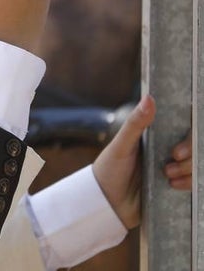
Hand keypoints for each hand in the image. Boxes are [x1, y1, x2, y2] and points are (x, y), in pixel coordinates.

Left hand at [92, 96, 192, 228]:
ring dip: (188, 169)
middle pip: (195, 146)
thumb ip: (136, 123)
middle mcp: (168, 151)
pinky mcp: (176, 187)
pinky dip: (189, 183)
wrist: (106, 204)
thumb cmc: (109, 169)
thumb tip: (149, 98)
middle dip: (190, 152)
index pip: (184, 128)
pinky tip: (173, 185)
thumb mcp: (121, 145)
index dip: (190, 136)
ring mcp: (174, 169)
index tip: (179, 146)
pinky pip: (194, 183)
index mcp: (156, 136)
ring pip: (197, 165)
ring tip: (167, 174)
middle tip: (173, 157)